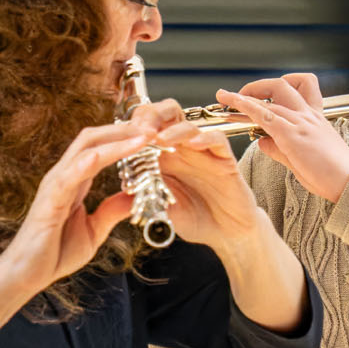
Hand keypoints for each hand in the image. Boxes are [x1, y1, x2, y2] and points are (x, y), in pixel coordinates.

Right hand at [0, 120, 149, 291]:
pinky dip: (88, 162)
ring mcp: (55, 185)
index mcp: (75, 181)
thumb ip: (111, 211)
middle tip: (153, 127)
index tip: (153, 136)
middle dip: (125, 130)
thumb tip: (132, 197)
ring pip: (86, 149)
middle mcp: (64, 176)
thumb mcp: (95, 230)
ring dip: (116, 140)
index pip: (101, 148)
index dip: (126, 138)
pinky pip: (69, 175)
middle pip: (94, 138)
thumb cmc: (55, 252)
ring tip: (143, 137)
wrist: (27, 275)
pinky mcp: (49, 200)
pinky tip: (105, 156)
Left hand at [136, 99, 268, 253]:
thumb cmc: (195, 218)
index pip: (147, 126)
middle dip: (152, 115)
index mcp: (164, 155)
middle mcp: (183, 149)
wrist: (226, 234)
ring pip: (190, 125)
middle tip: (141, 129)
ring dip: (173, 129)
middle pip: (168, 113)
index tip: (121, 136)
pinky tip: (192, 145)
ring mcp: (205, 152)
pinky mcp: (225, 160)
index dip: (134, 125)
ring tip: (159, 139)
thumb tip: (123, 190)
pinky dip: (205, 138)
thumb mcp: (162, 208)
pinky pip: (217, 140)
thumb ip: (145, 197)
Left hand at [214, 73, 348, 201]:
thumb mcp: (300, 158)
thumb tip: (261, 141)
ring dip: (244, 95)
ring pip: (269, 97)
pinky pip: (265, 114)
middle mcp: (308, 115)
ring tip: (226, 97)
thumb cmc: (332, 173)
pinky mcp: (292, 134)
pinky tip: (233, 104)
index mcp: (314, 118)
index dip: (275, 90)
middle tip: (241, 96)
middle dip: (258, 87)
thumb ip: (279, 148)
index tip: (259, 95)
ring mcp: (300, 122)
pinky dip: (246, 106)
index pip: (298, 90)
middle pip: (282, 85)